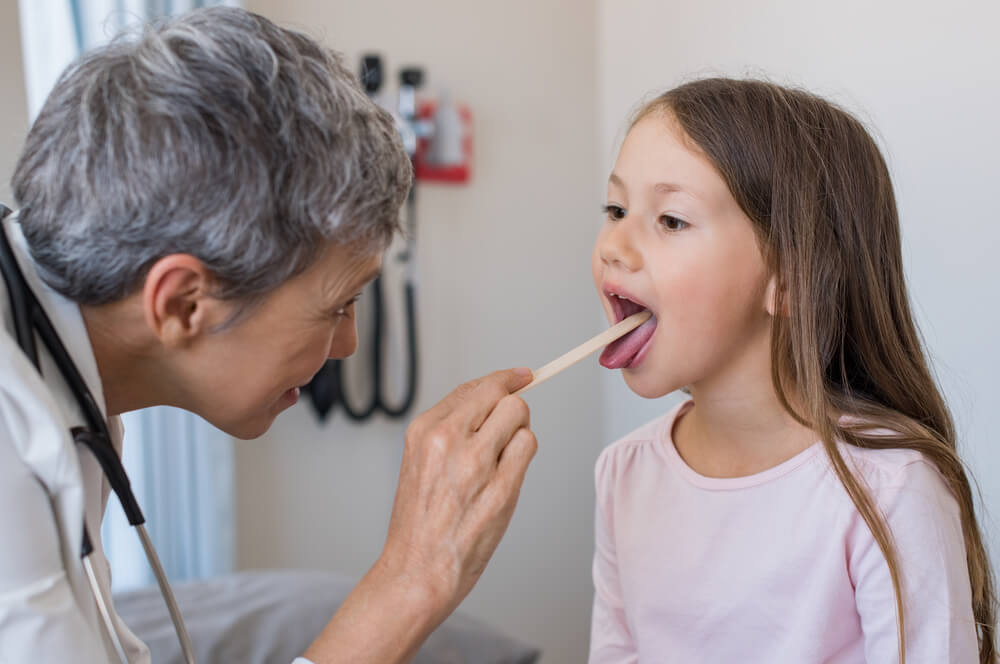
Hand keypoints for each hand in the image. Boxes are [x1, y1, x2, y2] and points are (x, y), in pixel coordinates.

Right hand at [379, 368, 536, 618]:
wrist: (418, 569)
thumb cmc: (420, 522)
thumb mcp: (419, 462)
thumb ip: (450, 429)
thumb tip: (490, 398)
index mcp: (424, 430)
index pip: (474, 387)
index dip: (502, 380)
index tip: (521, 376)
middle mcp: (448, 439)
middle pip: (501, 394)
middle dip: (512, 406)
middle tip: (508, 430)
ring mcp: (476, 462)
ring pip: (519, 414)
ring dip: (518, 432)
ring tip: (501, 461)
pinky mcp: (501, 487)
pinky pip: (528, 445)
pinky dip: (525, 453)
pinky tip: (507, 474)